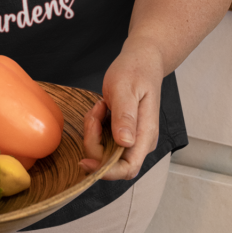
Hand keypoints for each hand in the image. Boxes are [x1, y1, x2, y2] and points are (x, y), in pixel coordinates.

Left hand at [79, 36, 163, 180]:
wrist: (142, 61)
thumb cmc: (136, 71)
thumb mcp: (126, 90)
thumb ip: (125, 116)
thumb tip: (125, 143)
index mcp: (145, 135)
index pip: (128, 168)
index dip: (106, 171)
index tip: (86, 162)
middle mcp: (140, 142)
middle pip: (111, 161)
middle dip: (94, 141)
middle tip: (95, 111)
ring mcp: (131, 139)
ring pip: (104, 150)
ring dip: (94, 131)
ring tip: (100, 105)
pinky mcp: (122, 133)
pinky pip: (103, 139)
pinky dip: (96, 126)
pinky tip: (101, 107)